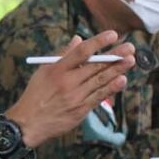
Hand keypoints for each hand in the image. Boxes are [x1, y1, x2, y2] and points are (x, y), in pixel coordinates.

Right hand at [5, 31, 134, 148]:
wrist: (28, 123)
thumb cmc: (36, 95)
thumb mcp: (43, 71)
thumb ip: (62, 54)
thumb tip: (78, 39)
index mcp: (57, 69)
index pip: (82, 51)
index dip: (99, 42)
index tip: (112, 34)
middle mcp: (68, 82)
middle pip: (96, 66)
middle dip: (115, 55)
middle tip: (130, 47)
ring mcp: (76, 97)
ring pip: (100, 80)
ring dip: (117, 70)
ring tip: (131, 60)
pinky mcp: (80, 110)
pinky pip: (99, 97)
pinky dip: (111, 88)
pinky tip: (122, 80)